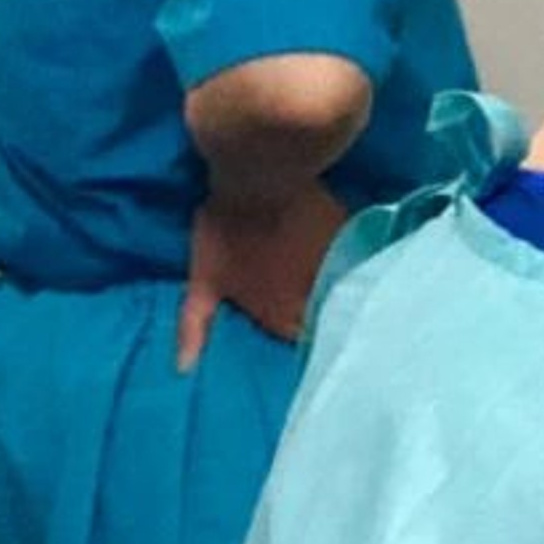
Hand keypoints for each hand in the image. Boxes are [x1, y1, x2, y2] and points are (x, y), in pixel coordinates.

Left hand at [183, 186, 349, 370]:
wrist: (260, 176)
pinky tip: (357, 263)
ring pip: (346, 295)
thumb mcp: (204, 279)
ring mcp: (338, 269)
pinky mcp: (352, 239)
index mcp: (283, 315)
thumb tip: (183, 368)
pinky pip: (360, 262)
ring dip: (342, 297)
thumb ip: (195, 325)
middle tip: (321, 315)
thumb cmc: (227, 231)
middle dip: (324, 323)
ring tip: (341, 294)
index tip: (296, 332)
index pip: (300, 345)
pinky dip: (356, 267)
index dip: (299, 341)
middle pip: (326, 323)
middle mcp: (316, 300)